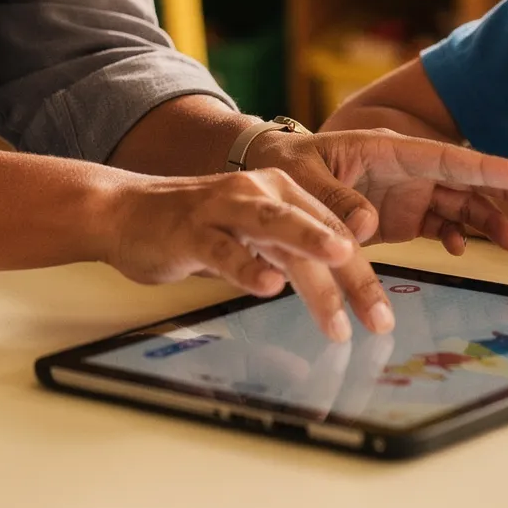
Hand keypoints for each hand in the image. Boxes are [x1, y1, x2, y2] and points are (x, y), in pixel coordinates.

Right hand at [105, 168, 375, 339]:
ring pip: (275, 225)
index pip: (333, 232)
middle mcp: (258, 193)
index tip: (383, 316)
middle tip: (378, 315)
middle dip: (351, 274)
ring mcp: (224, 209)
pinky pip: (223, 248)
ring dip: (309, 240)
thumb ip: (291, 256)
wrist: (124, 211)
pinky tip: (266, 284)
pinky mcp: (191, 231)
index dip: (362, 274)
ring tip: (341, 258)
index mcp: (280, 191)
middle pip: (316, 232)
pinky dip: (246, 265)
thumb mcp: (252, 236)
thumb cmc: (195, 227)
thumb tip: (339, 291)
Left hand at [253, 128, 507, 257]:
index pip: (449, 157)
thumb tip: (367, 226)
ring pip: (461, 205)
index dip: (490, 167)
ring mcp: (409, 192)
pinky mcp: (403, 216)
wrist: (273, 175)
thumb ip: (335, 200)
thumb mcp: (305, 178)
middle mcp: (408, 168)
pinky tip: (464, 250)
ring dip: (489, 220)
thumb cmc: (288, 165)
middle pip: (467, 179)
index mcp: (390, 149)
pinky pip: (440, 225)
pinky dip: (456, 236)